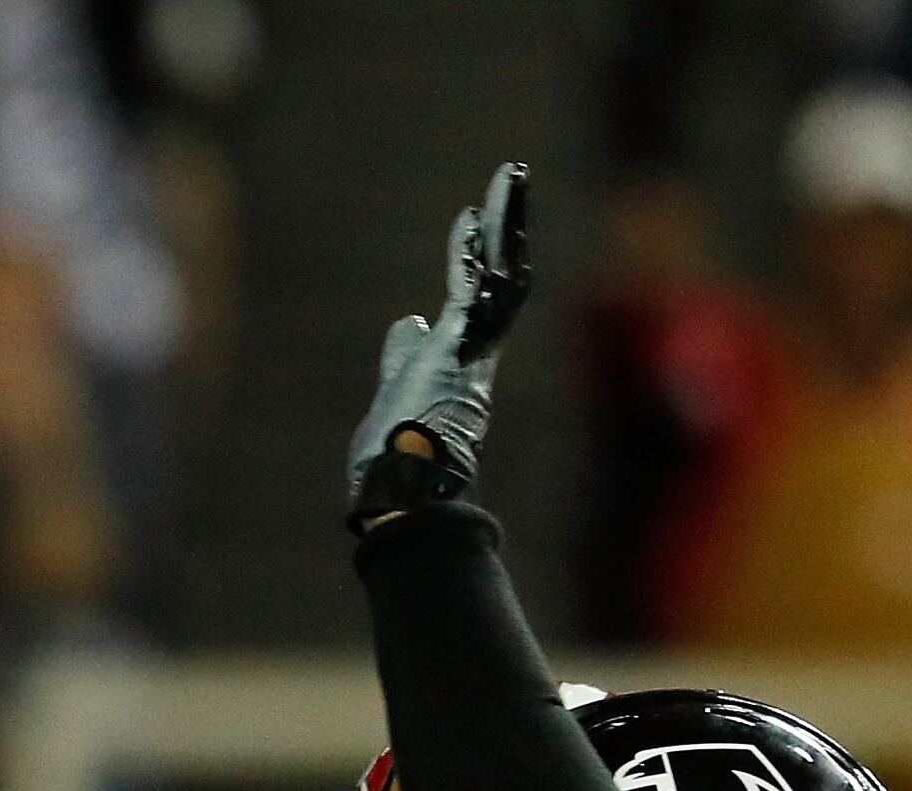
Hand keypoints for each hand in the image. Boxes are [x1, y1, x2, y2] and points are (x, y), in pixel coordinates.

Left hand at [345, 162, 529, 524]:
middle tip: (514, 176)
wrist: (401, 494)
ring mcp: (472, 352)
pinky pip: (472, 292)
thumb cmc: (397, 457)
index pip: (486, 296)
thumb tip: (407, 321)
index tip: (476, 217)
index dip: (484, 255)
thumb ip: (404, 354)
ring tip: (510, 175)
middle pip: (506, 275)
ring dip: (505, 224)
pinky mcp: (456, 353)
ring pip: (503, 275)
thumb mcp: (399, 388)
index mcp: (468, 360)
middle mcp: (480, 352)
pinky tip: (471, 216)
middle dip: (510, 225)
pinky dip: (471, 254)